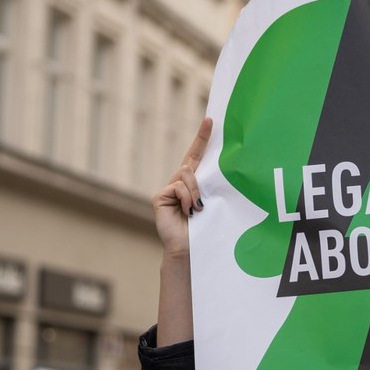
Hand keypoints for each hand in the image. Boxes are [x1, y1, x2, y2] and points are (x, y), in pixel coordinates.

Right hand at [151, 117, 211, 257]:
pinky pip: (178, 187)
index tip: (210, 120)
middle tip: (209, 139)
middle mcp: (179, 184)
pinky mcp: (160, 197)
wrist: (190, 249)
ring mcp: (168, 190)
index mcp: (193, 184)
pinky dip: (187, 198)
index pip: (197, 156)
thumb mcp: (210, 202)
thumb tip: (195, 169)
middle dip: (201, 151)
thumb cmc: (205, 228)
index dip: (202, 138)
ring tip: (197, 209)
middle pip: (191, 162)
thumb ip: (205, 185)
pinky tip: (188, 212)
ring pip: (186, 174)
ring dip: (196, 191)